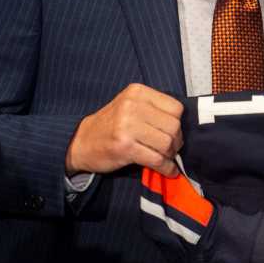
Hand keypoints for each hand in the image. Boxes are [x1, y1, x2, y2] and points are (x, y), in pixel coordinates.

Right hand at [65, 83, 183, 176]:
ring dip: (170, 155)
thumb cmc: (111, 125)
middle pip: (173, 126)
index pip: (175, 107)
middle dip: (176, 141)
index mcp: (137, 92)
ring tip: (165, 158)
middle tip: (170, 149)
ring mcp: (127, 126)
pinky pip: (156, 159)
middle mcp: (132, 105)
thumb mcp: (130, 105)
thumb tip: (182, 125)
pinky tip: (167, 170)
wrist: (81, 142)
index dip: (177, 123)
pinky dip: (166, 168)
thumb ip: (153, 109)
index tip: (172, 132)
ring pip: (167, 143)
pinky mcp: (124, 147)